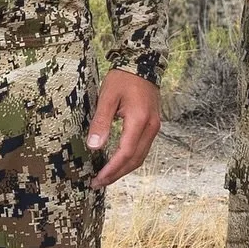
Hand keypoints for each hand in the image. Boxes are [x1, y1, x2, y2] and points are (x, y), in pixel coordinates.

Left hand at [87, 69, 161, 187]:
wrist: (143, 64)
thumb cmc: (123, 78)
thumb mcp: (107, 97)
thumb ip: (101, 122)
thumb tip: (94, 146)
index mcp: (139, 120)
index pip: (126, 153)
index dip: (111, 169)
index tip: (97, 179)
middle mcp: (151, 127)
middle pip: (135, 160)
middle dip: (117, 174)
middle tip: (98, 183)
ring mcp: (154, 127)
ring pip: (140, 156)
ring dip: (123, 169)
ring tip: (106, 177)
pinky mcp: (152, 126)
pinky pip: (142, 148)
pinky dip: (129, 159)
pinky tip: (117, 162)